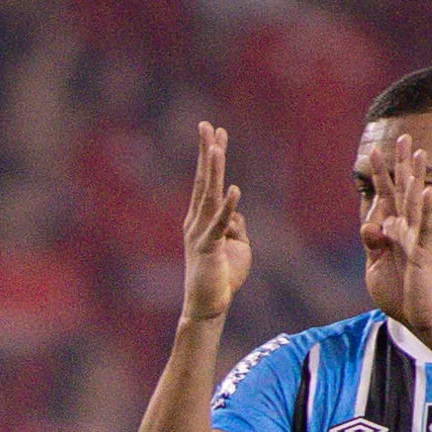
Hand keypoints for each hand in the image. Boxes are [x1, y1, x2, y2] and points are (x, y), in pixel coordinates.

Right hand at [180, 122, 250, 325]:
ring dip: (213, 172)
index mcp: (200, 219)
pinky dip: (228, 207)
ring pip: (207, 197)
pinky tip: (234, 189)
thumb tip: (235, 208)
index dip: (210, 157)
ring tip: (216, 148)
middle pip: (203, 181)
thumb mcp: (235, 243)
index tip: (214, 132)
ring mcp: (200, 234)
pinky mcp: (209, 249)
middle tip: (208, 126)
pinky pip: (220, 225)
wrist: (209, 305)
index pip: (206, 182)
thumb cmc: (222, 276)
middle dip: (206, 153)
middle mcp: (195, 222)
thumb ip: (235, 223)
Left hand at [368, 132, 431, 338]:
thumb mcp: (376, 269)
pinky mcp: (421, 255)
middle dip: (400, 165)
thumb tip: (371, 224)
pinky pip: (422, 229)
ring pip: (414, 203)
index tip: (374, 152)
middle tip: (402, 136)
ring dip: (414, 178)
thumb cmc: (400, 293)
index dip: (380, 177)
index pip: (385, 199)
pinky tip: (425, 191)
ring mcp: (415, 241)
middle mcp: (406, 231)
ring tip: (418, 152)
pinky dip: (423, 210)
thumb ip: (373, 246)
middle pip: (403, 191)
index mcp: (392, 234)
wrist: (420, 318)